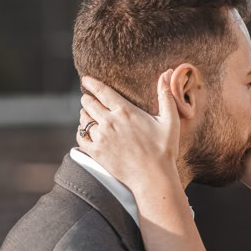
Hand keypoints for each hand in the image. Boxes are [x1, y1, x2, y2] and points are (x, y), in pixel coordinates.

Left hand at [77, 71, 180, 193]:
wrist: (153, 177)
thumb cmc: (164, 150)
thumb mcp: (170, 120)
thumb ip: (165, 95)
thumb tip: (167, 73)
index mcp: (125, 111)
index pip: (101, 91)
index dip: (91, 83)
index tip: (86, 80)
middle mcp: (109, 122)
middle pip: (88, 103)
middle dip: (87, 99)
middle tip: (88, 99)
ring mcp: (101, 138)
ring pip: (83, 119)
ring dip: (85, 115)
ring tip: (89, 115)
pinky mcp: (96, 152)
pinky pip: (80, 137)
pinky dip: (81, 133)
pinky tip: (87, 133)